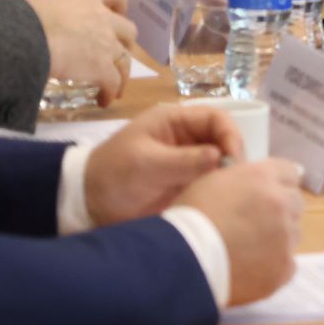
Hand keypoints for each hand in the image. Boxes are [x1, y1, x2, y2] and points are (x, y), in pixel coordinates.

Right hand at [28, 0, 134, 104]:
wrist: (22, 38)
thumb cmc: (19, 19)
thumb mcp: (40, 5)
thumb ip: (53, 13)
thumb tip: (41, 24)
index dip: (119, 5)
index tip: (117, 15)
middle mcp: (101, 15)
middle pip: (127, 29)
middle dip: (123, 43)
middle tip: (113, 54)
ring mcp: (105, 41)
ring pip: (125, 58)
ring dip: (122, 72)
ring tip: (115, 86)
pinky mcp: (102, 66)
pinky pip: (114, 81)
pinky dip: (111, 91)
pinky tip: (102, 100)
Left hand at [86, 101, 243, 226]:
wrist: (87, 205)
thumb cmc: (113, 175)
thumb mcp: (146, 164)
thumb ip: (183, 160)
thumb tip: (221, 157)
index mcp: (175, 121)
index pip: (216, 119)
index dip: (230, 135)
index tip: (233, 159)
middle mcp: (186, 138)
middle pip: (223, 140)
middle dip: (233, 157)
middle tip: (236, 180)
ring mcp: (187, 162)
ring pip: (220, 163)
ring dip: (228, 175)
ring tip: (232, 193)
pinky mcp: (186, 184)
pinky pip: (210, 183)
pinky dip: (218, 190)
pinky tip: (221, 201)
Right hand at [176, 158, 304, 306]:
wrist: (182, 260)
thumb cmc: (190, 218)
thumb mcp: (213, 182)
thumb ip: (242, 177)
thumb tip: (262, 180)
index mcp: (262, 177)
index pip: (289, 173)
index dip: (275, 184)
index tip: (263, 197)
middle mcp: (280, 202)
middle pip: (294, 202)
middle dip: (280, 211)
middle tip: (253, 225)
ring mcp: (285, 236)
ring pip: (293, 233)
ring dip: (278, 238)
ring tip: (247, 250)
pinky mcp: (283, 267)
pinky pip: (287, 264)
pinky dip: (273, 266)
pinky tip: (250, 269)